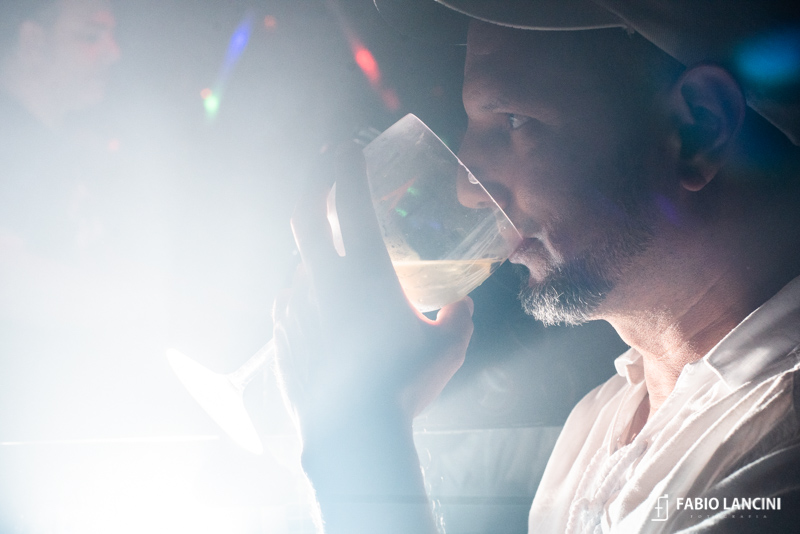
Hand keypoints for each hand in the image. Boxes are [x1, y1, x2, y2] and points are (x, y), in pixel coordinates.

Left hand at [272, 144, 474, 442]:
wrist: (350, 434)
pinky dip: (308, 290)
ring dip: (319, 250)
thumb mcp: (446, 348)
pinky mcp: (282, 331)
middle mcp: (324, 279)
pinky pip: (293, 298)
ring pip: (302, 261)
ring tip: (341, 263)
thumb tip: (461, 303)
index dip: (347, 166)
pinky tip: (324, 307)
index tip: (348, 146)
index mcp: (365, 273)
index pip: (351, 202)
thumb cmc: (403, 387)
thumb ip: (458, 317)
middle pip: (306, 213)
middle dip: (315, 180)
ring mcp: (296, 304)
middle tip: (325, 167)